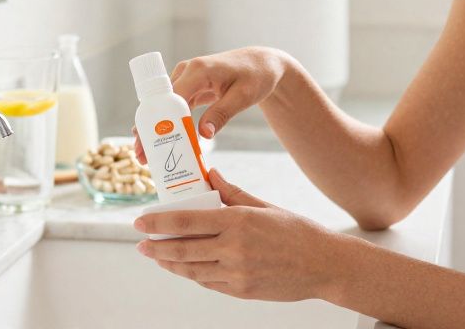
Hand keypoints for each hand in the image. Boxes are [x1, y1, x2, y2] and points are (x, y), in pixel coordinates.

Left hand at [133, 168, 339, 301]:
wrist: (324, 265)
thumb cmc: (297, 232)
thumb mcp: (263, 206)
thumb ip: (231, 193)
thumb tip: (210, 174)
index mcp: (237, 221)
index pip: (186, 222)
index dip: (158, 223)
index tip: (140, 221)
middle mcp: (233, 248)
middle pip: (182, 249)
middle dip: (156, 248)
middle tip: (141, 244)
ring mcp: (237, 273)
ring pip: (191, 270)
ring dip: (170, 264)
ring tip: (157, 257)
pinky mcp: (241, 291)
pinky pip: (208, 283)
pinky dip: (193, 275)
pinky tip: (185, 267)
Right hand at [134, 47, 291, 163]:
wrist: (262, 64)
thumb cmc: (256, 76)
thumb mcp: (243, 97)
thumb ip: (222, 114)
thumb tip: (203, 135)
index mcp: (198, 70)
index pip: (170, 98)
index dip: (157, 122)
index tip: (148, 143)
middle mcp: (187, 71)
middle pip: (160, 104)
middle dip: (149, 130)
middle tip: (141, 156)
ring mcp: (186, 78)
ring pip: (164, 107)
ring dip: (156, 130)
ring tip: (146, 155)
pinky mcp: (189, 86)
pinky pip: (174, 107)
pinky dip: (169, 124)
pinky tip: (162, 142)